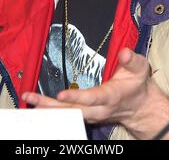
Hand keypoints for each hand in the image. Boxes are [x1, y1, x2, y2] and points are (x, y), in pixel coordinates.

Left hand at [22, 47, 151, 125]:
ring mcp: (91, 114)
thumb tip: (123, 52)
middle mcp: (98, 109)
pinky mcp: (85, 115)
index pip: (92, 98)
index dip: (76, 96)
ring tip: (29, 101)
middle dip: (51, 106)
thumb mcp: (140, 68)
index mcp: (110, 96)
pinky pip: (66, 116)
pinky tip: (37, 107)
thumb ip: (132, 60)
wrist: (140, 107)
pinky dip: (51, 112)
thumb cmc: (137, 84)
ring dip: (47, 109)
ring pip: (67, 115)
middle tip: (31, 99)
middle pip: (72, 111)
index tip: (60, 94)